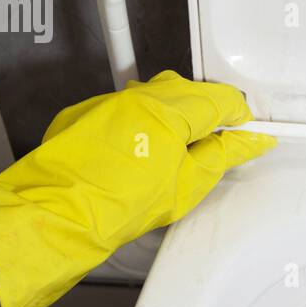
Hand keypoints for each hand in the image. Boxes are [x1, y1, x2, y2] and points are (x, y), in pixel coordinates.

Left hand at [0, 71, 274, 306]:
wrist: (56, 215)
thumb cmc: (115, 205)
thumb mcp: (188, 186)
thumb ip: (224, 156)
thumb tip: (249, 142)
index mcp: (170, 107)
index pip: (221, 98)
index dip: (239, 116)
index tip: (246, 131)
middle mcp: (138, 96)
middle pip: (188, 91)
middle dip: (206, 114)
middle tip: (216, 145)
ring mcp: (108, 103)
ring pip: (154, 97)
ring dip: (172, 118)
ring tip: (177, 155)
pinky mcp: (84, 115)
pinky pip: (124, 111)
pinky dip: (139, 126)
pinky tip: (140, 156)